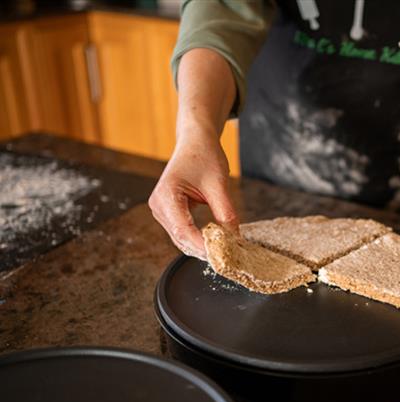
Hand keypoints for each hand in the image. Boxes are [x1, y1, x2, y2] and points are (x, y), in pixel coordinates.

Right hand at [148, 135, 238, 259]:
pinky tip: (214, 240)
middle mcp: (159, 205)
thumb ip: (226, 213)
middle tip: (227, 256)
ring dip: (200, 245)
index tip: (221, 254)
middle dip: (203, 248)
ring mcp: (161, 210)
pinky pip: (183, 231)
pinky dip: (198, 237)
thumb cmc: (204, 156)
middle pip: (181, 237)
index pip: (184, 230)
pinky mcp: (168, 212)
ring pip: (181, 238)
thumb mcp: (219, 184)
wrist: (196, 141)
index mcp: (166, 195)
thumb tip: (234, 238)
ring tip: (223, 250)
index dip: (202, 245)